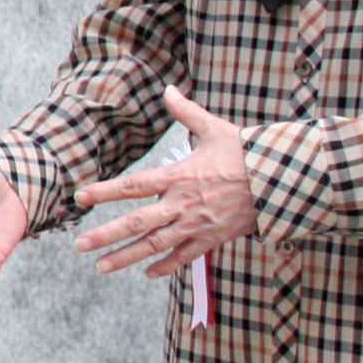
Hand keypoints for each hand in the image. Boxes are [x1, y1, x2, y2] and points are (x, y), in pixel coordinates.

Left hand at [72, 86, 257, 276]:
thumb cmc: (246, 153)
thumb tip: (168, 89)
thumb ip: (186, 112)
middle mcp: (181, 204)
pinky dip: (166, 266)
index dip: (104, 191)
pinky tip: (148, 273)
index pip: (132, 185)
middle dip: (106, 235)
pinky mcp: (212, 239)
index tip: (80, 198)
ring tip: (100, 266)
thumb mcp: (213, 128)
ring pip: (155, 245)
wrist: (282, 182)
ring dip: (126, 257)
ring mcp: (196, 225)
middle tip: (80, 244)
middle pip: (137, 222)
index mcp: (177, 176)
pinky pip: (184, 257)